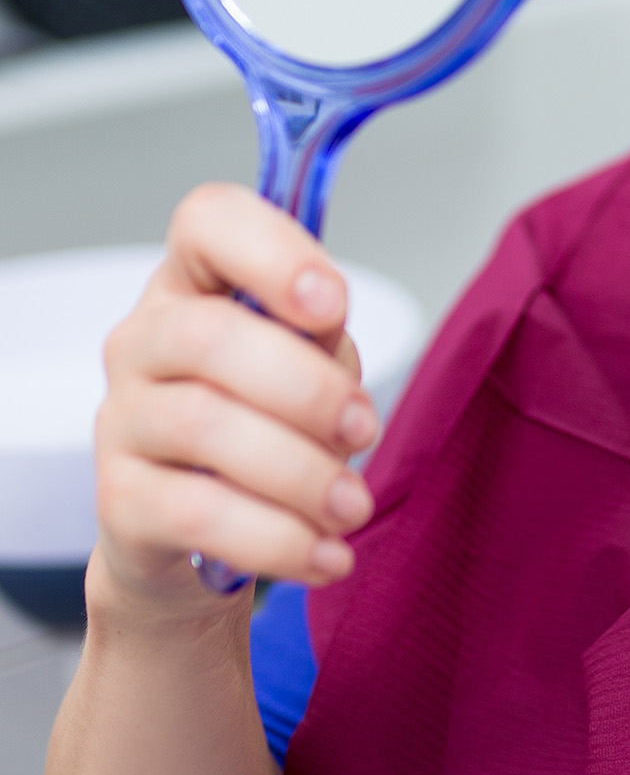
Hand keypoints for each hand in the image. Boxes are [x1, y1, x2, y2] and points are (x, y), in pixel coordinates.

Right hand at [90, 184, 377, 618]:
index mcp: (196, 281)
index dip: (272, 252)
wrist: (199, 530)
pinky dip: (278, 538)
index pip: (208, 221)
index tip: (331, 304)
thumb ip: (320, 334)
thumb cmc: (266, 416)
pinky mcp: (120, 502)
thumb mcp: (308, 359)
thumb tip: (326, 333)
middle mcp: (143, 341)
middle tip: (365, 429)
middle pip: (209, 337)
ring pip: (205, 428)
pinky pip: (197, 516)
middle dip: (307, 387)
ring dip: (301, 471)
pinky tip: (328, 553)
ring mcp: (121, 420)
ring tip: (353, 505)